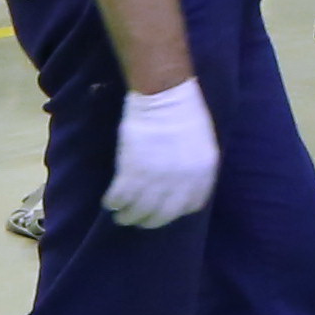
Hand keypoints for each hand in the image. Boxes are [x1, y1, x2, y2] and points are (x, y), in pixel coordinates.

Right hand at [105, 80, 219, 227]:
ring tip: (121, 216)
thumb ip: (194, 167)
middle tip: (138, 220)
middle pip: (164, 215)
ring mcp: (158, 179)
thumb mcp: (201, 143)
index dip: (176, 211)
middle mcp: (183, 181)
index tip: (165, 210)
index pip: (192, 205)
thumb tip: (182, 184)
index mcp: (204, 172)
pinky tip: (110, 202)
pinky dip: (113, 202)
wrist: (165, 94)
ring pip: (139, 211)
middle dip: (149, 220)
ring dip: (128, 217)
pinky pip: (120, 198)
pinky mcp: (133, 172)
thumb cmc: (184, 112)